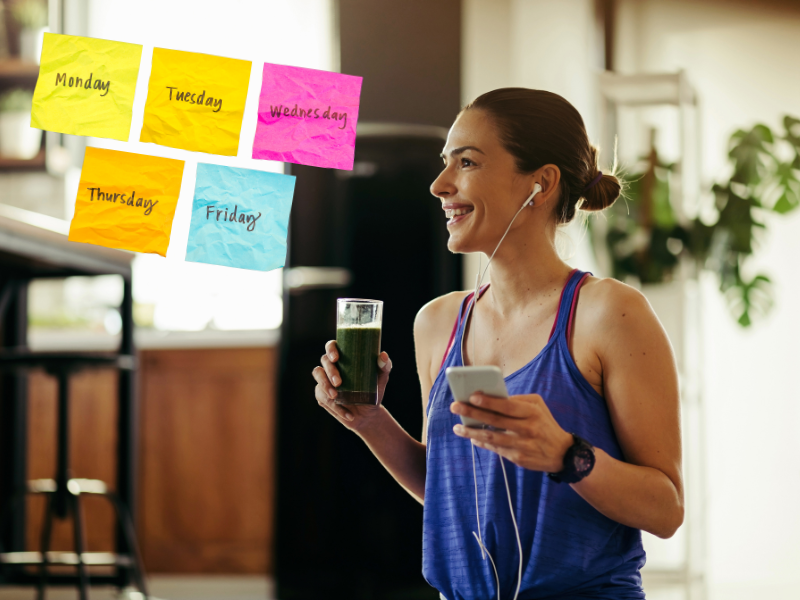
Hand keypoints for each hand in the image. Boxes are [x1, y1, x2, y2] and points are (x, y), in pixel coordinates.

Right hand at [312, 340, 391, 432]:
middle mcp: (332, 367)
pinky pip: (323, 398)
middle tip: (339, 382)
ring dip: (325, 386)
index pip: (332, 346)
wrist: (368, 413)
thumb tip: (383, 355)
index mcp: (344, 357)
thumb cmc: (374, 390)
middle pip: (324, 362)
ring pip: (319, 378)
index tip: (336, 358)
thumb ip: (384, 366)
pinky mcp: (322, 396)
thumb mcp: (381, 378)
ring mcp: (325, 381)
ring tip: (335, 396)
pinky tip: (348, 413)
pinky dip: (336, 407)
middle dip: (330, 371)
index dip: (331, 349)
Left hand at [450, 393, 572, 472]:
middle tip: (455, 407)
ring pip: (492, 437)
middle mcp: (527, 429)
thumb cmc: (545, 424)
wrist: (562, 453)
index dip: (489, 401)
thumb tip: (492, 397)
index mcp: (532, 412)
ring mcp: (522, 445)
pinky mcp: (518, 458)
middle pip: (495, 420)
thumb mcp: (538, 407)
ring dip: (471, 431)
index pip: (507, 405)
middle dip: (473, 412)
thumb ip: (518, 400)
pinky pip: (495, 448)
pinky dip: (481, 442)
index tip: (472, 396)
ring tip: (457, 427)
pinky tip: (471, 436)